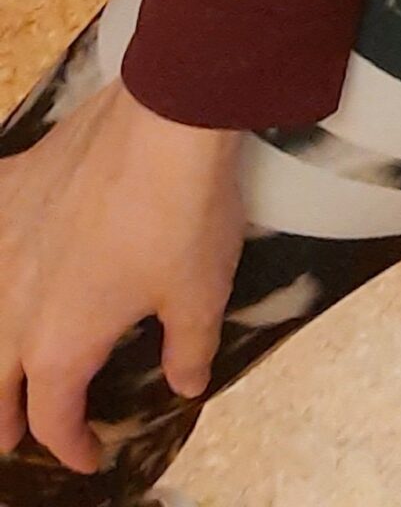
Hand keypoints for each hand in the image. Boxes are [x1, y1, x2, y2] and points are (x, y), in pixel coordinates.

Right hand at [0, 74, 243, 474]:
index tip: (89, 458)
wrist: (166, 122)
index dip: (71, 446)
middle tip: (8, 439)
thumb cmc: (183, 219)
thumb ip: (188, 350)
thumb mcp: (200, 295)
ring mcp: (5, 243)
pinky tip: (6, 247)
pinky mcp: (11, 188)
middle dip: (2, 418)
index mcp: (59, 346)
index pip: (53, 417)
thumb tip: (186, 384)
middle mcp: (14, 305)